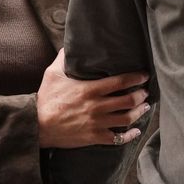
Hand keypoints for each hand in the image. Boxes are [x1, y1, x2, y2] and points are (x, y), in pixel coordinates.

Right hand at [36, 49, 150, 148]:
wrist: (37, 126)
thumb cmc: (46, 99)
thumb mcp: (52, 74)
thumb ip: (64, 58)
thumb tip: (71, 45)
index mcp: (90, 89)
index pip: (121, 81)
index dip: (136, 78)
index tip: (144, 75)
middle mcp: (97, 106)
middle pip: (129, 100)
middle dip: (141, 95)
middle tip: (146, 92)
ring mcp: (97, 123)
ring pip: (127, 118)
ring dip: (139, 112)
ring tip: (145, 107)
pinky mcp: (94, 137)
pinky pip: (117, 139)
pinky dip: (129, 135)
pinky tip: (135, 130)